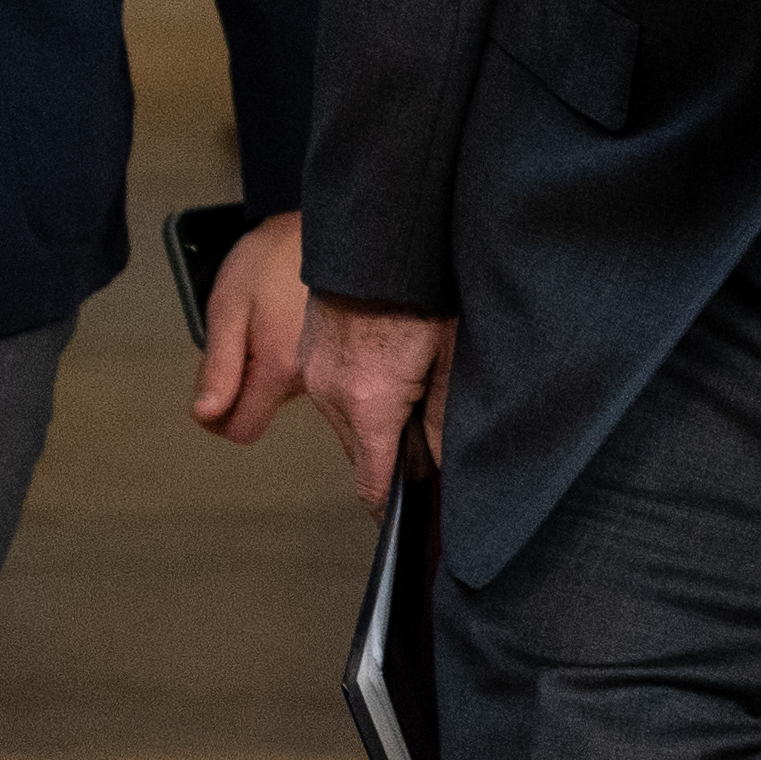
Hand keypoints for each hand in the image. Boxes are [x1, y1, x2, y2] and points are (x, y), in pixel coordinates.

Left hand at [186, 208, 311, 440]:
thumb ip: (219, 366)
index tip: (207, 392)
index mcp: (279, 368)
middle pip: (258, 411)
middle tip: (234, 340)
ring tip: (257, 325)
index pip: (242, 429)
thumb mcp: (227, 309)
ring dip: (257, 371)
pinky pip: (292, 374)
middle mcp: (308, 377)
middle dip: (236, 387)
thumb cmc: (270, 260)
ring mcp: (321, 368)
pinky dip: (276, 359)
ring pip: (275, 394)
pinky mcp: (328, 356)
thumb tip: (207, 413)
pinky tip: (275, 324)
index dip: (215, 419)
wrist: (316, 230)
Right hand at [302, 293, 457, 506]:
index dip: (391, 507)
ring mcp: (315, 372)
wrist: (378, 238)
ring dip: (377, 425)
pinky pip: (335, 395)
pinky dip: (361, 399)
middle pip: (360, 455)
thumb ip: (445, 418)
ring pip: (348, 425)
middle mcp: (332, 393)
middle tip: (431, 447)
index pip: (372, 482)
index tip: (408, 521)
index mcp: (369, 400)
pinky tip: (392, 373)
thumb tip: (443, 467)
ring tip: (415, 397)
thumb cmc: (418, 289)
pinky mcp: (310, 354)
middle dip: (391, 460)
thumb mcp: (450, 356)